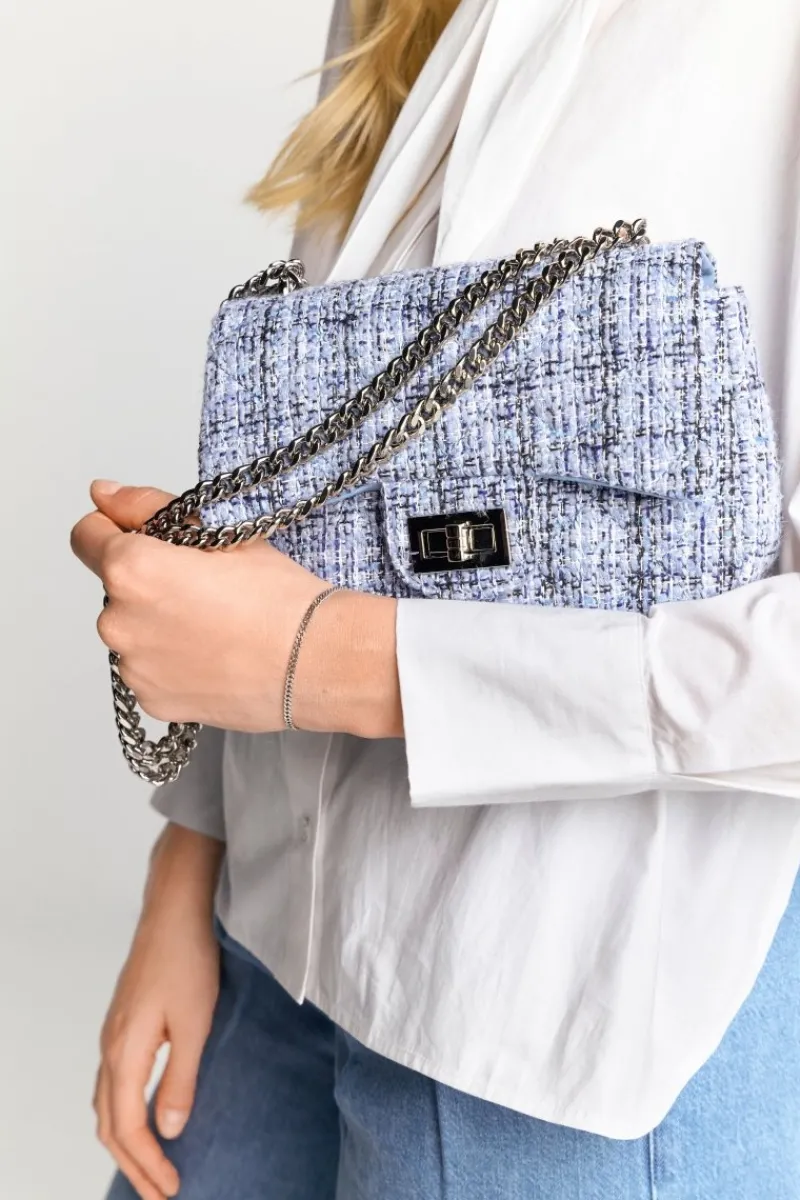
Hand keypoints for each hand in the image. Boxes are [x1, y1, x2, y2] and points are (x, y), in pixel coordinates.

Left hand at [70, 481, 402, 736]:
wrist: (315, 661)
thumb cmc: (279, 598)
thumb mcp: (220, 532)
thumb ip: (147, 507)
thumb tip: (104, 495)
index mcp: (131, 568)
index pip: (86, 534)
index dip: (116, 529)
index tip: (149, 540)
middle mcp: (118, 620)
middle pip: (115, 587)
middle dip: (148, 584)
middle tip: (206, 589)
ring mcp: (133, 666)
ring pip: (132, 631)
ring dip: (158, 625)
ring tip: (216, 627)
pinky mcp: (152, 700)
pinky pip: (148, 671)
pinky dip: (172, 663)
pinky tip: (215, 656)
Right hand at [95, 825, 223, 1199]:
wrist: (175, 911)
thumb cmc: (188, 960)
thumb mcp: (195, 1024)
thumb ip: (180, 1079)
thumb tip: (169, 1129)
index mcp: (124, 1053)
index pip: (128, 1128)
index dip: (148, 1165)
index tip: (172, 1189)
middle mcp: (110, 1047)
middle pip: (109, 1124)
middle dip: (133, 1164)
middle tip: (161, 1193)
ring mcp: (113, 1033)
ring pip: (106, 1104)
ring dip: (125, 1141)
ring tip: (152, 1166)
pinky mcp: (123, 1022)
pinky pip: (111, 1083)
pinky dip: (122, 1113)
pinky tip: (143, 1115)